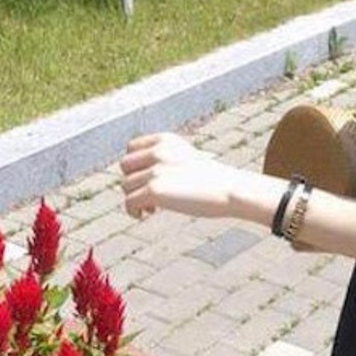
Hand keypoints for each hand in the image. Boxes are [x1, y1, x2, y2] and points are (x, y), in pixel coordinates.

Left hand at [119, 133, 237, 220]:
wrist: (231, 190)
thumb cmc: (212, 180)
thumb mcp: (185, 158)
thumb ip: (162, 160)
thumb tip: (134, 178)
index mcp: (165, 140)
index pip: (131, 147)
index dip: (134, 165)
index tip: (145, 178)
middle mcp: (158, 151)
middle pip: (125, 166)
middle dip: (133, 181)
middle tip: (149, 195)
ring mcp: (155, 170)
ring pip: (126, 186)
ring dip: (136, 198)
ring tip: (153, 207)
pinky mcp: (154, 190)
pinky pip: (129, 202)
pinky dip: (133, 211)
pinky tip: (146, 215)